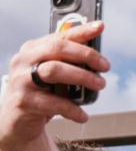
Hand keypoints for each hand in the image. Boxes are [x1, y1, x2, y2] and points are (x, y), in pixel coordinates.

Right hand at [0, 22, 108, 145]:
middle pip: (56, 49)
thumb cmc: (40, 96)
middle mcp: (24, 61)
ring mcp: (21, 80)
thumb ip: (69, 64)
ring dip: (82, 77)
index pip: (59, 36)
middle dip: (85, 55)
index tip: (100, 27)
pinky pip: (53, 103)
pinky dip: (73, 109)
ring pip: (53, 71)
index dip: (81, 30)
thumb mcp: (54, 77)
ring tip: (99, 85)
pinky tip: (83, 115)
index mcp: (33, 50)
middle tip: (105, 67)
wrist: (17, 123)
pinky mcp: (23, 102)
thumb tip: (96, 54)